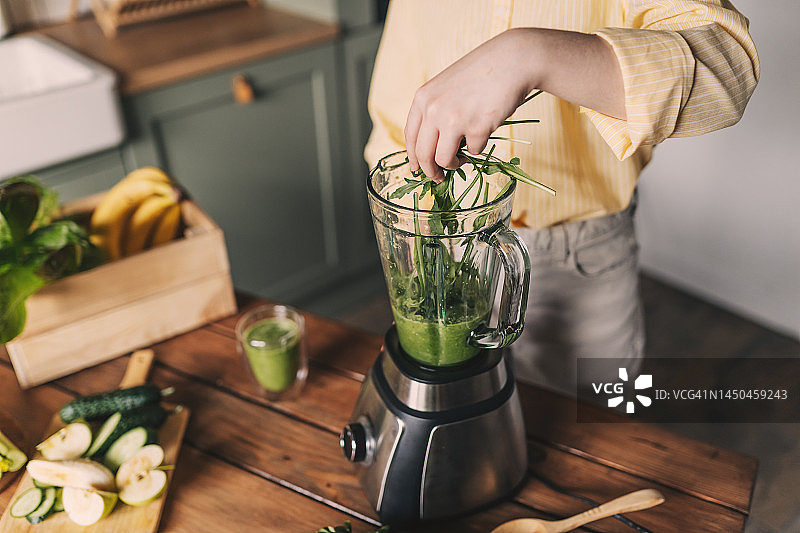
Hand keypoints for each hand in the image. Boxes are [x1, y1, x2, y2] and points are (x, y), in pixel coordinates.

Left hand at [404, 30, 532, 178]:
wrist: (513, 60)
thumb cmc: (483, 72)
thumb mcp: (446, 86)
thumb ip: (435, 110)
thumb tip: (431, 145)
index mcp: (423, 98)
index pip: (410, 136)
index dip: (413, 157)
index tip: (417, 168)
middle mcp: (433, 110)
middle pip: (423, 154)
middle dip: (430, 171)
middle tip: (438, 178)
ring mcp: (454, 120)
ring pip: (443, 160)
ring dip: (453, 165)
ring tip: (462, 159)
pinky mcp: (477, 128)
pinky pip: (473, 151)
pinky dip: (479, 147)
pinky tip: (485, 130)